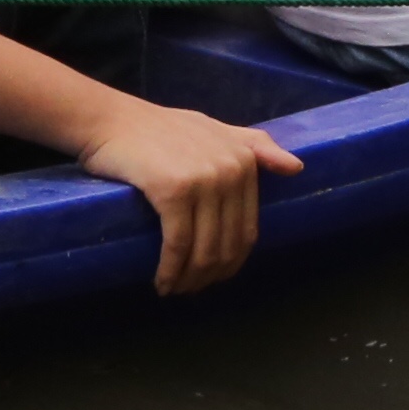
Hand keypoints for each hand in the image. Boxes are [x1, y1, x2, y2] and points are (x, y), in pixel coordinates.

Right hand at [72, 95, 301, 293]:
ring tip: (174, 289)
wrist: (110, 119)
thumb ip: (254, 145)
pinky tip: (161, 282)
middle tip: (189, 290)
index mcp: (244, 160)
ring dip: (190, 279)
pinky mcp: (174, 190)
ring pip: (204, 249)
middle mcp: (231, 169)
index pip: (246, 230)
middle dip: (209, 276)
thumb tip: (298, 167)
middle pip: (227, 244)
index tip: (210, 276)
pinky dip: (170, 270)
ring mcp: (204, 179)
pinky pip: (178, 244)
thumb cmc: (158, 129)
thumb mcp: (212, 130)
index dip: (230, 262)